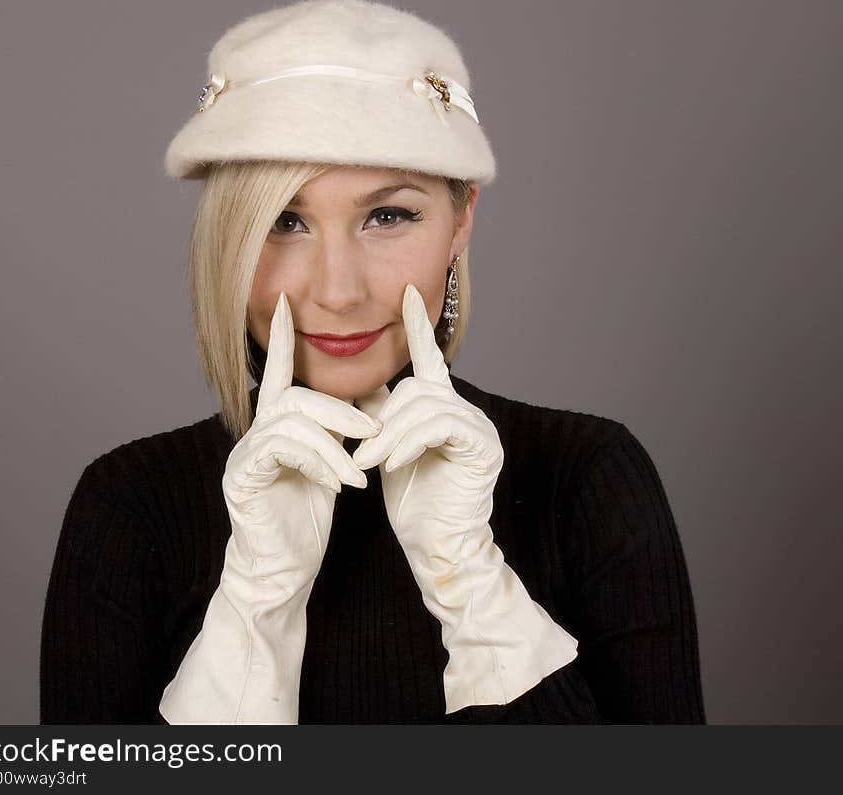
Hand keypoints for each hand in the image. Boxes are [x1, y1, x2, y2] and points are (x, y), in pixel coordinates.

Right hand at [160, 291, 379, 723]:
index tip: (284, 302)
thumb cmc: (305, 517)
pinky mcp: (243, 479)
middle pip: (294, 396)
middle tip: (372, 429)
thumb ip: (335, 433)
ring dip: (335, 443)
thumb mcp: (329, 466)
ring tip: (359, 473)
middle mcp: (254, 434)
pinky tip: (338, 485)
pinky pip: (284, 450)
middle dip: (339, 409)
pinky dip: (320, 462)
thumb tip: (365, 404)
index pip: (274, 372)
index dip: (278, 338)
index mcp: (275, 427)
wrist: (281, 569)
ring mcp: (244, 456)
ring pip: (292, 420)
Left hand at [352, 283, 577, 713]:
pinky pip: (439, 426)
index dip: (418, 325)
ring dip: (390, 434)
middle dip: (383, 417)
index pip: (430, 357)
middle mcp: (464, 411)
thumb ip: (383, 417)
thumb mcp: (388, 452)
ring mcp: (479, 428)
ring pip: (424, 405)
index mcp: (441, 409)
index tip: (408, 292)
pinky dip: (409, 443)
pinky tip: (393, 464)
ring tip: (368, 463)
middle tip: (360, 452)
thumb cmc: (413, 504)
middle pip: (417, 387)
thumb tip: (365, 385)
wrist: (438, 549)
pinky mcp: (483, 446)